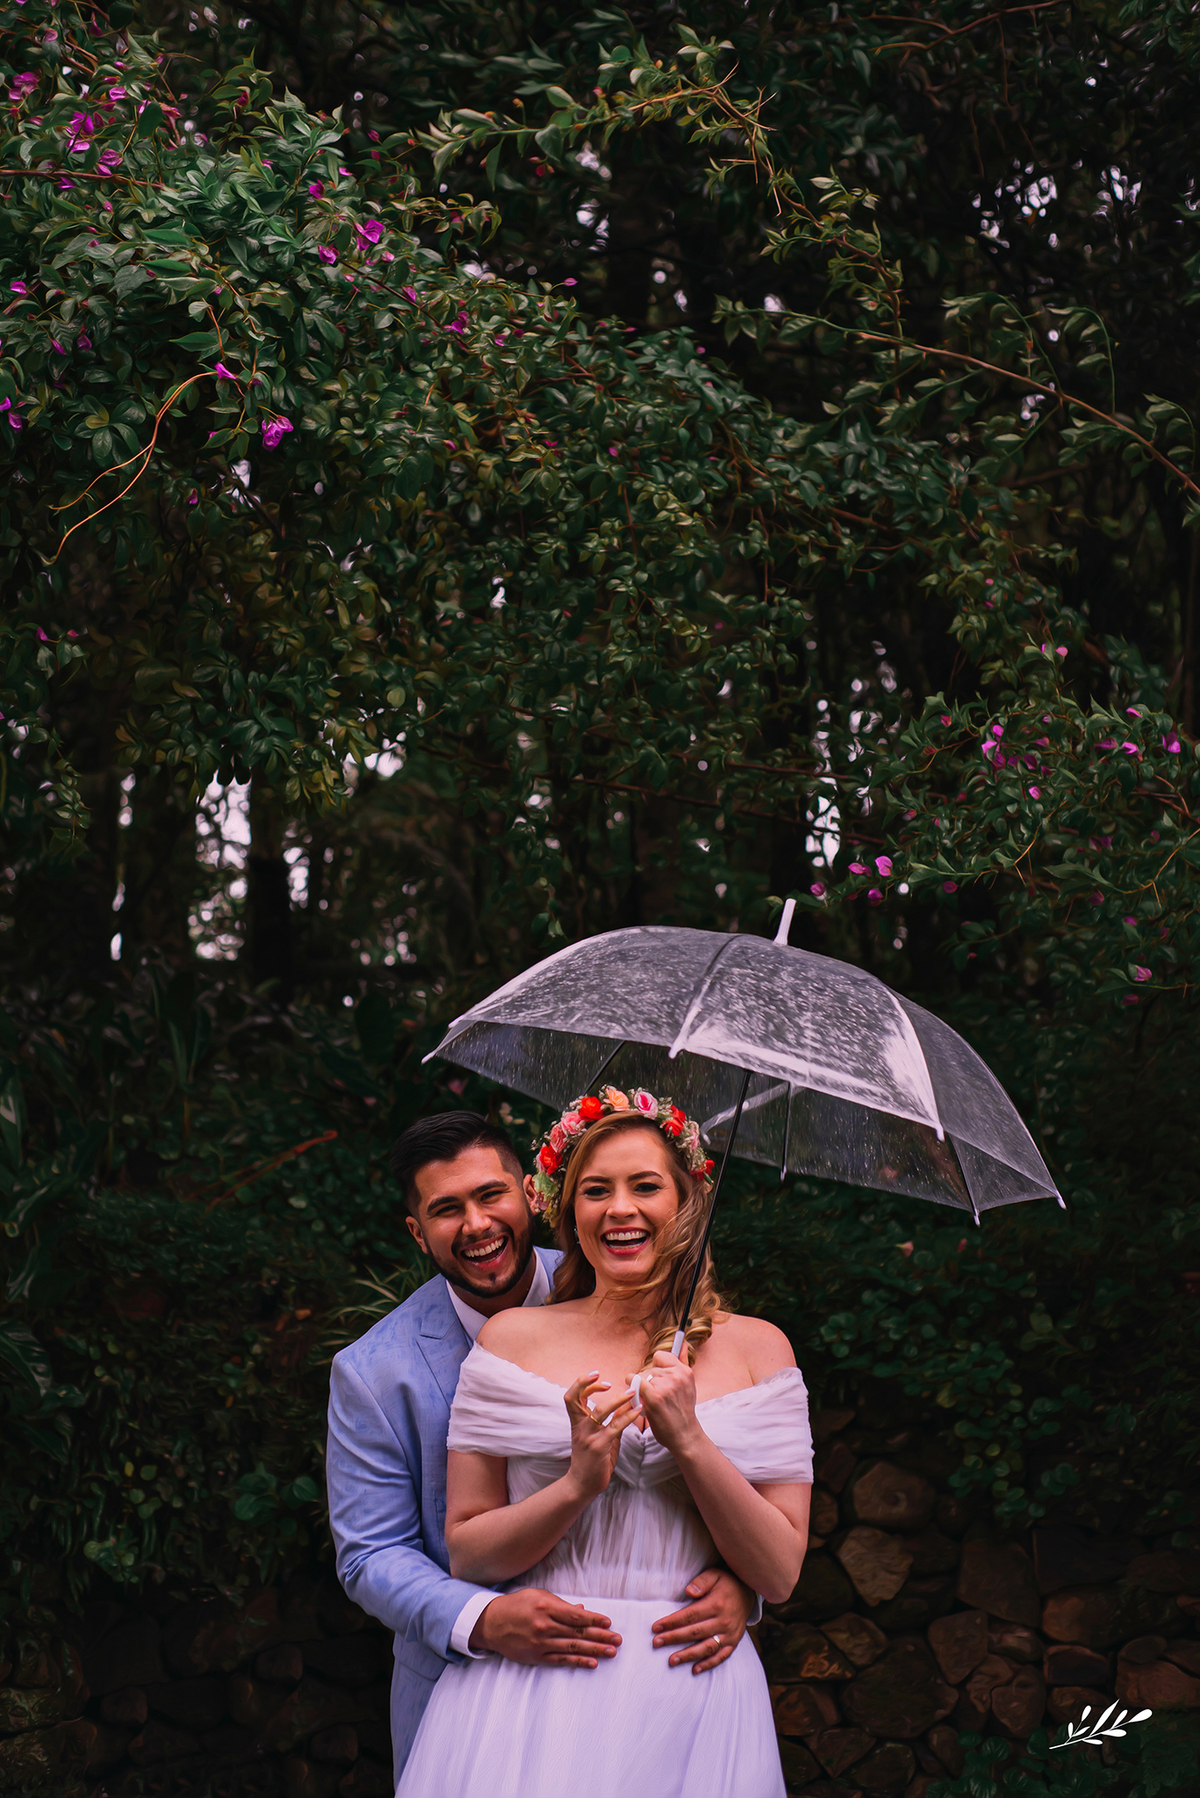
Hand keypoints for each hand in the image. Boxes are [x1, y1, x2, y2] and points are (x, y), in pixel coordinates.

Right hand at [469, 1589, 621, 1668]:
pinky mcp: (537, 1656)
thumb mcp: (538, 1596)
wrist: (491, 1623)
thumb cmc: (516, 1605)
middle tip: (618, 1640)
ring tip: (611, 1652)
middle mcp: (545, 1626)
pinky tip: (592, 1663)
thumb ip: (560, 1604)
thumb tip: (581, 1610)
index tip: (609, 1622)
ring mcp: (541, 1643)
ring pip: (573, 1647)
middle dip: (600, 1636)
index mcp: (546, 1607)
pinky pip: (561, 1660)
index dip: (594, 1619)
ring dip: (594, 1650)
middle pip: (578, 1632)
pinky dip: (578, 1662)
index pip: (576, 1615)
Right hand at [563, 1371, 638, 1500]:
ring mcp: (588, 1436)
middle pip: (573, 1398)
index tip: (597, 1377)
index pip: (572, 1396)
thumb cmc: (590, 1461)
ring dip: (617, 1399)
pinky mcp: (599, 1446)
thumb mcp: (598, 1438)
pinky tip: (638, 1410)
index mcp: (576, 1423)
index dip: (582, 1383)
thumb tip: (625, 1407)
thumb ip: (609, 1423)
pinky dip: (627, 1416)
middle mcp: (579, 1427)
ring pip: (599, 1410)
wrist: (582, 1485)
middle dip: (585, 1383)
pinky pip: (615, 1426)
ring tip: (631, 1392)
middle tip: (602, 1376)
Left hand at [635, 1348, 699, 1455]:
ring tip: (651, 1401)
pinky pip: (634, 1381)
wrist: (684, 1435)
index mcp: (684, 1371)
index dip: (655, 1368)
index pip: (660, 1356)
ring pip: (641, 1376)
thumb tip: (683, 1344)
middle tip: (655, 1397)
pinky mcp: (653, 1396)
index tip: (657, 1381)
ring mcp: (664, 1385)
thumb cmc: (683, 1411)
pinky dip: (631, 1386)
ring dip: (641, 1388)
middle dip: (648, 1381)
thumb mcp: (689, 1385)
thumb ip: (683, 1362)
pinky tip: (637, 1397)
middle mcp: (676, 1376)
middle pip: (648, 1368)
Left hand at [651, 1567, 754, 1673]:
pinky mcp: (733, 1642)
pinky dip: (708, 1664)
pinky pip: (721, 1656)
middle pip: (694, 1633)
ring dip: (688, 1655)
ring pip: (706, 1648)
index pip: (689, 1616)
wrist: (749, 1593)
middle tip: (656, 1643)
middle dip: (673, 1638)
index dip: (672, 1622)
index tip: (656, 1627)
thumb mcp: (715, 1574)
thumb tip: (688, 1591)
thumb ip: (701, 1582)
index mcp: (716, 1604)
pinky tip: (694, 1669)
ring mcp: (729, 1634)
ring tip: (671, 1660)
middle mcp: (723, 1621)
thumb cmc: (727, 1583)